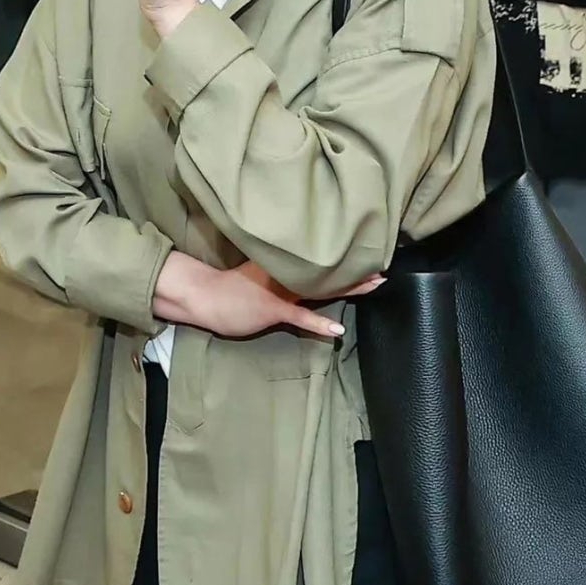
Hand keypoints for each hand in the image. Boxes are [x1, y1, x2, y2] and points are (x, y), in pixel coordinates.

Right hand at [154, 254, 384, 339]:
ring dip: (349, 288)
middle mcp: (285, 275)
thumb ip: (279, 276)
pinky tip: (337, 330)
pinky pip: (300, 316)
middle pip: (327, 272)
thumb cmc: (228, 288)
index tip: (366, 254)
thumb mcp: (258, 275)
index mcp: (282, 267)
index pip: (318, 262)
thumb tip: (298, 278)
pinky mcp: (271, 309)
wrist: (203, 295)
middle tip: (382, 268)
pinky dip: (319, 323)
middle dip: (356, 271)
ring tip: (375, 286)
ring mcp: (279, 291)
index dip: (343, 260)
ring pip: (321, 288)